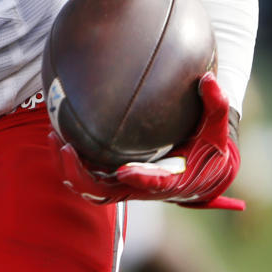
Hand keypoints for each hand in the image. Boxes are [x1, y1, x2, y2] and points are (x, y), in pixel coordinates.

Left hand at [59, 72, 244, 211]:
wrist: (201, 173)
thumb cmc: (209, 148)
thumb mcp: (216, 129)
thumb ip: (215, 105)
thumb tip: (208, 79)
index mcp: (171, 179)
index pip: (154, 183)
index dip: (140, 178)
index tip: (125, 170)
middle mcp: (143, 187)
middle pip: (107, 192)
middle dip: (83, 176)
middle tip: (66, 149)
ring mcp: (126, 186)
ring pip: (91, 188)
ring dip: (70, 169)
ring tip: (55, 138)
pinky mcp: (115, 180)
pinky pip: (87, 178)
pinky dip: (71, 163)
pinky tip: (59, 135)